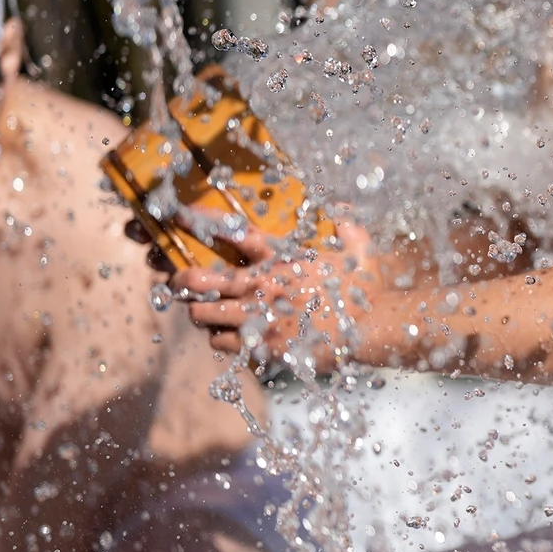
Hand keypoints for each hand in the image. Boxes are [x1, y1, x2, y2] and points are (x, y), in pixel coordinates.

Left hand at [175, 216, 389, 370]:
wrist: (373, 329)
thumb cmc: (366, 289)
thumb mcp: (361, 250)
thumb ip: (348, 225)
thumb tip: (341, 205)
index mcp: (281, 258)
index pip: (233, 232)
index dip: (201, 220)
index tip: (179, 213)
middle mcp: (263, 286)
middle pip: (199, 280)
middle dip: (182, 280)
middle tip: (180, 281)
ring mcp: (259, 317)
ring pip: (202, 314)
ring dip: (200, 311)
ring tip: (203, 309)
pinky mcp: (262, 346)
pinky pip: (221, 342)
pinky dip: (219, 337)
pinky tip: (228, 334)